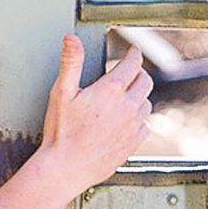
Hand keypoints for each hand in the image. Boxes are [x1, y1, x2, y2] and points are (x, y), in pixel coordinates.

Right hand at [36, 35, 152, 193]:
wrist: (66, 169)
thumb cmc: (61, 132)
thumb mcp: (60, 93)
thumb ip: (70, 63)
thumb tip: (71, 39)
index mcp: (110, 91)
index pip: (132, 64)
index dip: (134, 54)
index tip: (133, 51)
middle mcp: (127, 107)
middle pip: (145, 81)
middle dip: (138, 72)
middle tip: (131, 71)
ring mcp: (133, 126)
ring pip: (147, 103)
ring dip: (139, 96)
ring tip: (127, 96)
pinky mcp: (133, 143)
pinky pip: (145, 125)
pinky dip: (139, 118)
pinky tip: (128, 120)